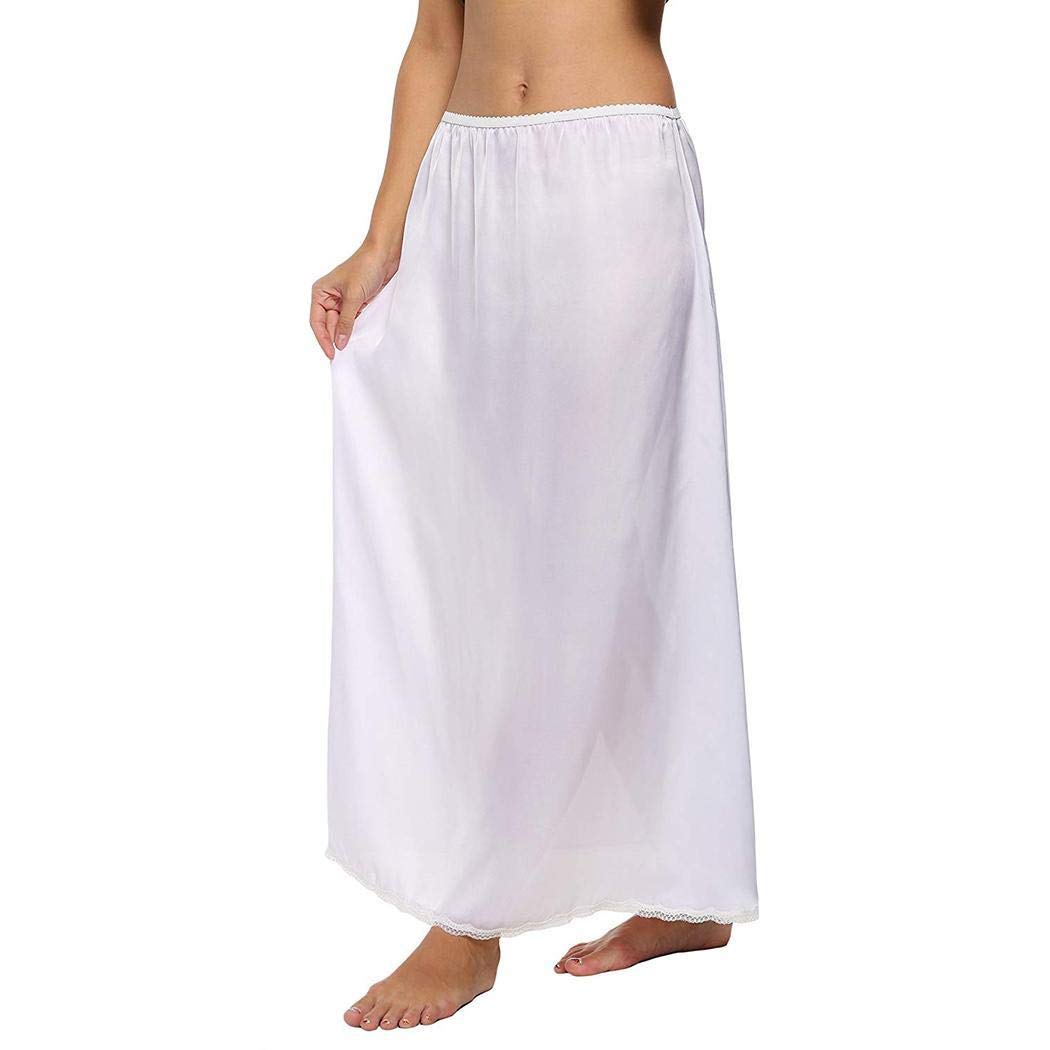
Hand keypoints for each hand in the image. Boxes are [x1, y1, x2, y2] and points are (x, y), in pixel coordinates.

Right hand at [310, 243, 398, 358]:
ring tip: (351, 348)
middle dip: (335, 338)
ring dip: (345, 335)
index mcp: (320, 292)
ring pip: (340, 325)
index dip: (323, 339)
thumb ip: (346, 322)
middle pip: (328, 325)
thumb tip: (339, 343)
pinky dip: (354, 329)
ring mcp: (342, 301)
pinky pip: (352, 321)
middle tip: (343, 355)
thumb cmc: (365, 267)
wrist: (384, 255)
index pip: (317, 321)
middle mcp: (328, 297)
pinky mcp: (356, 303)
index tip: (332, 354)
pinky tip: (357, 338)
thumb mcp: (354, 297)